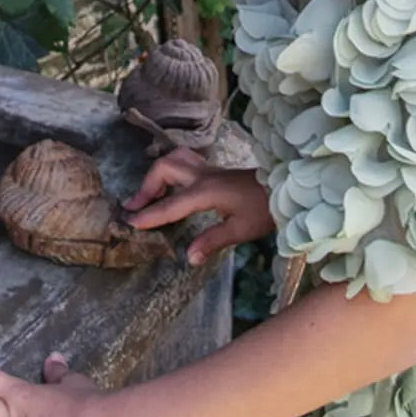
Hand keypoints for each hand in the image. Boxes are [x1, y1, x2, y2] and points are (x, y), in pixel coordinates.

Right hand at [122, 147, 273, 265]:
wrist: (285, 189)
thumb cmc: (264, 209)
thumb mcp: (240, 230)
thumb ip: (211, 241)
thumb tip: (188, 257)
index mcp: (206, 192)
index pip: (171, 204)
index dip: (150, 214)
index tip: (130, 222)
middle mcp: (203, 176)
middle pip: (164, 168)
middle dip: (146, 186)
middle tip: (136, 207)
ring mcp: (208, 171)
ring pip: (173, 159)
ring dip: (156, 175)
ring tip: (148, 196)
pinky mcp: (214, 172)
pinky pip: (184, 163)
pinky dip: (169, 172)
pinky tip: (169, 187)